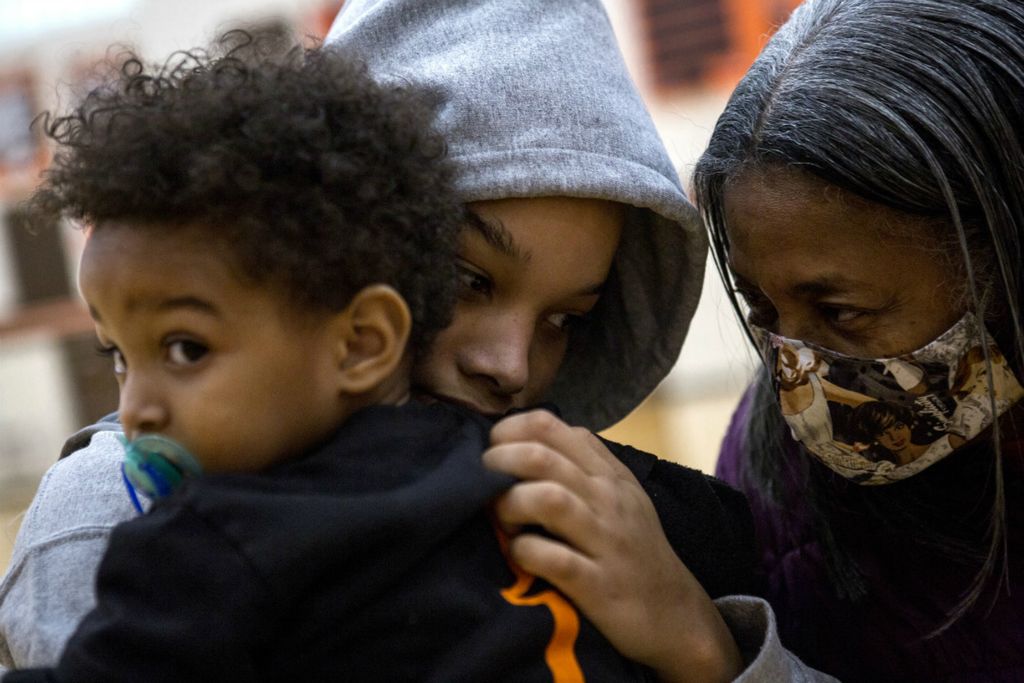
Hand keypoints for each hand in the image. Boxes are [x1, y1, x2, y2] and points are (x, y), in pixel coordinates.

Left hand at [484, 410, 742, 682]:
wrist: (676, 616)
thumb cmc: (634, 551)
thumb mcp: (619, 497)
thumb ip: (582, 464)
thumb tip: (528, 439)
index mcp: (607, 473)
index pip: (549, 425)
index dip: (507, 431)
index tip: (492, 451)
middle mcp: (607, 499)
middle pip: (540, 456)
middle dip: (498, 463)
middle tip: (482, 484)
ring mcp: (605, 541)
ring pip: (547, 498)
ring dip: (510, 504)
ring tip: (503, 520)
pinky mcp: (599, 585)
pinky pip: (553, 558)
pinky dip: (524, 552)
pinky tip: (519, 555)